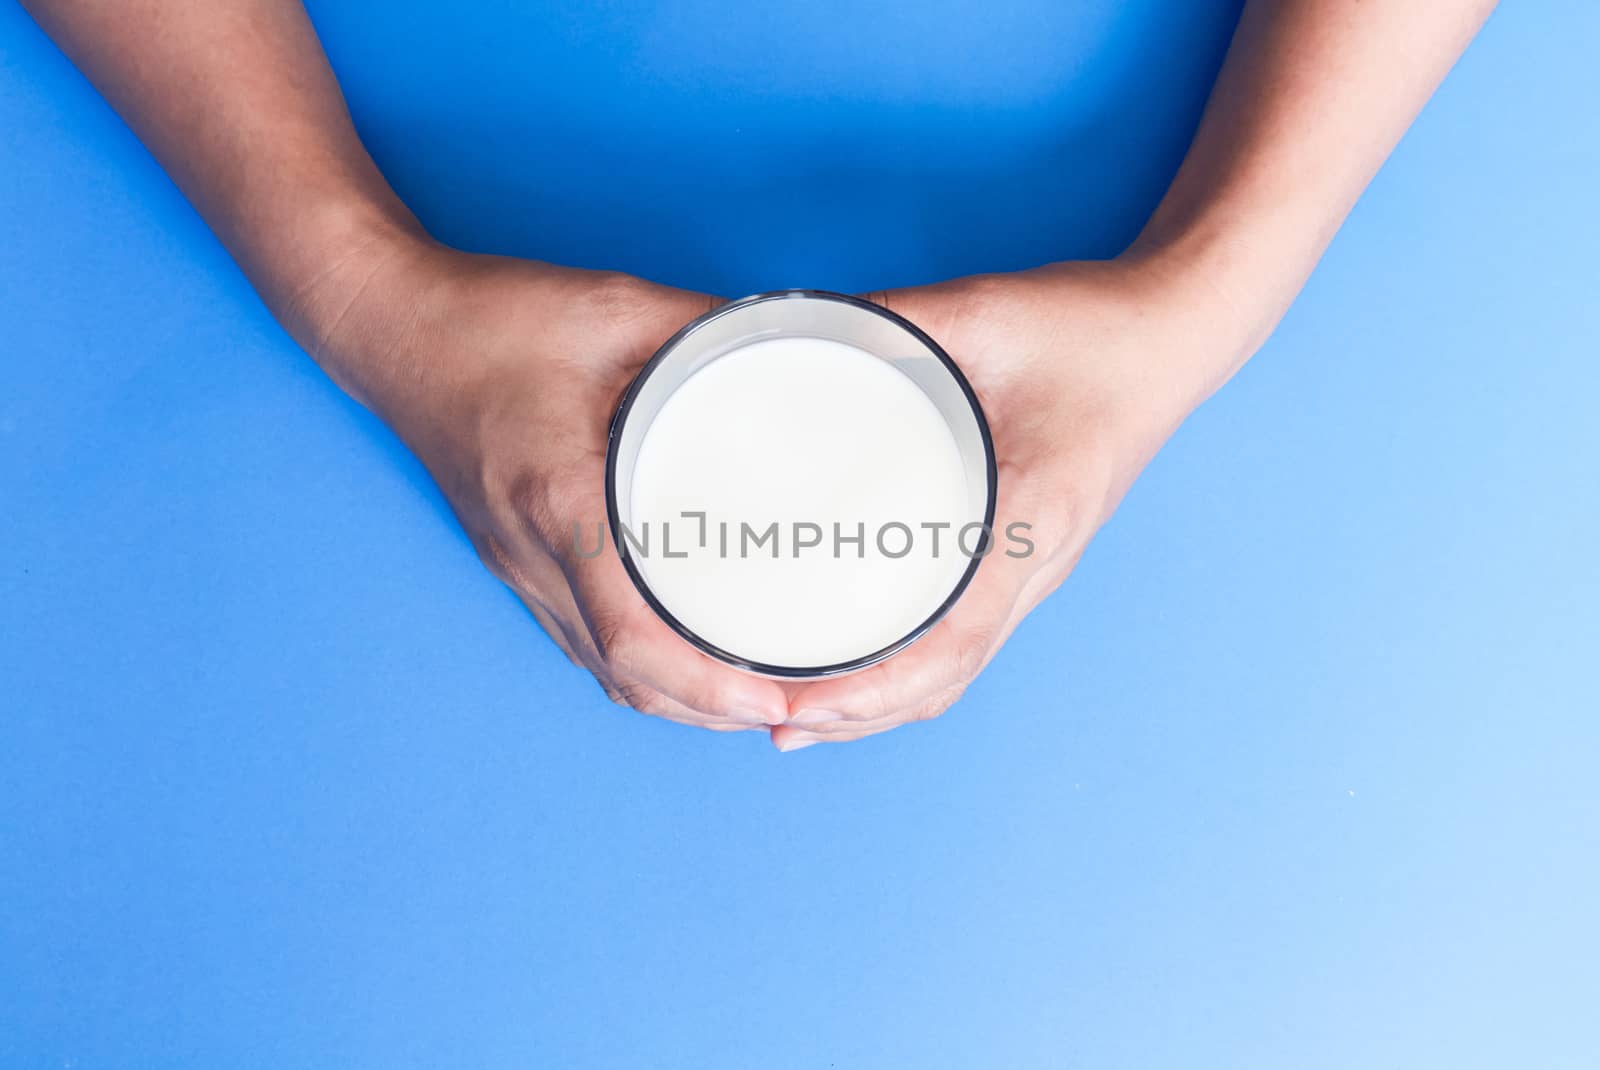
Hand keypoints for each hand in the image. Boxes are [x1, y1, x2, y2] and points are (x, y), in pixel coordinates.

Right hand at [293, 237, 789, 730]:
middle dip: (710, 710)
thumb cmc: (491, 317)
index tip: (772, 697)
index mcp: (562, 501)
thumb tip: (789, 341)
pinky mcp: (511, 555)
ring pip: (598, 668)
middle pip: (624, 677)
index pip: (633, 636)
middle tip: (790, 704)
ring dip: (674, 697)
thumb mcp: (617, 310)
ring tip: (748, 692)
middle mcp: (533, 551)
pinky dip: (634, 666)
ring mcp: (515, 562)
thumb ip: (707, 329)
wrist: (389, 323)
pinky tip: (679, 654)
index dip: (708, 684)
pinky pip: (577, 637)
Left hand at [770, 257, 1250, 749]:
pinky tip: (856, 665)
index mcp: (1029, 518)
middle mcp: (1037, 565)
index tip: (802, 705)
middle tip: (771, 722)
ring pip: (957, 671)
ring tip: (799, 715)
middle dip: (857, 716)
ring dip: (880, 706)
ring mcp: (1035, 570)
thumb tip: (785, 331)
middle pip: (947, 680)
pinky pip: (964, 638)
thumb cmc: (1088, 329)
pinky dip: (907, 671)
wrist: (1168, 336)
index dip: (872, 688)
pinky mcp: (1024, 559)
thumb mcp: (979, 314)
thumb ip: (885, 322)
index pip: (952, 640)